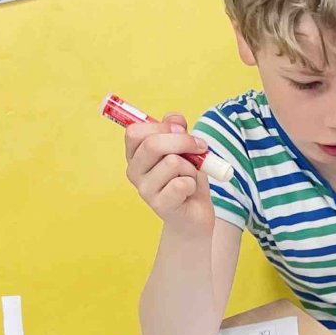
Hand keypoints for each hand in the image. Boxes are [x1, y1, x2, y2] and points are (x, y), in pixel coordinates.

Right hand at [125, 113, 214, 239]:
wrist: (194, 215)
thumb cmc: (187, 178)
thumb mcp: (184, 149)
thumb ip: (177, 130)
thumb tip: (176, 119)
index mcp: (135, 155)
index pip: (135, 132)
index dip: (162, 126)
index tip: (182, 128)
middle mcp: (134, 171)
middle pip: (153, 144)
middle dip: (183, 141)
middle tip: (201, 147)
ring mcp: (145, 190)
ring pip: (172, 162)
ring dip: (191, 168)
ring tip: (189, 177)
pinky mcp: (160, 205)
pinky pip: (182, 183)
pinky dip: (193, 184)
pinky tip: (189, 192)